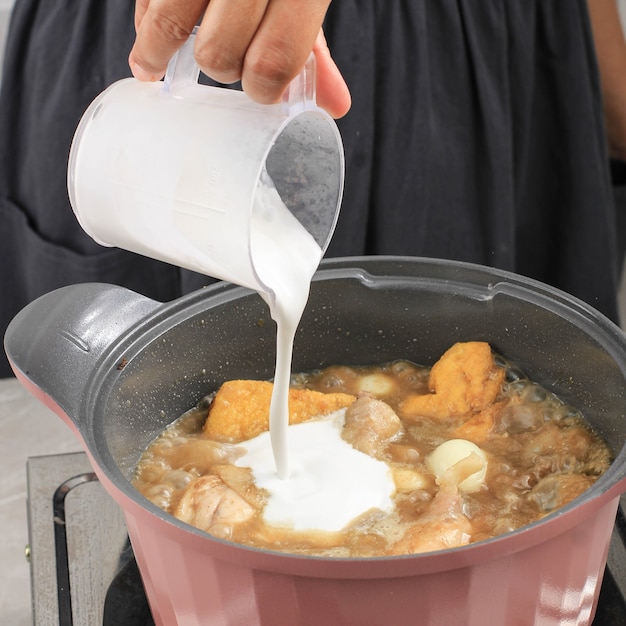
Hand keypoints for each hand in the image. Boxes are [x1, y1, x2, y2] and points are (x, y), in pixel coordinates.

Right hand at [128, 0, 350, 117]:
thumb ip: (317, 46)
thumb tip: (334, 104)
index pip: (273, 61)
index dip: (264, 89)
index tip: (261, 90)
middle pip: (220, 52)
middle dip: (224, 68)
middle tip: (228, 61)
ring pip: (170, 23)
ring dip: (159, 52)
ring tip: (154, 67)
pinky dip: (145, 18)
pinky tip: (148, 31)